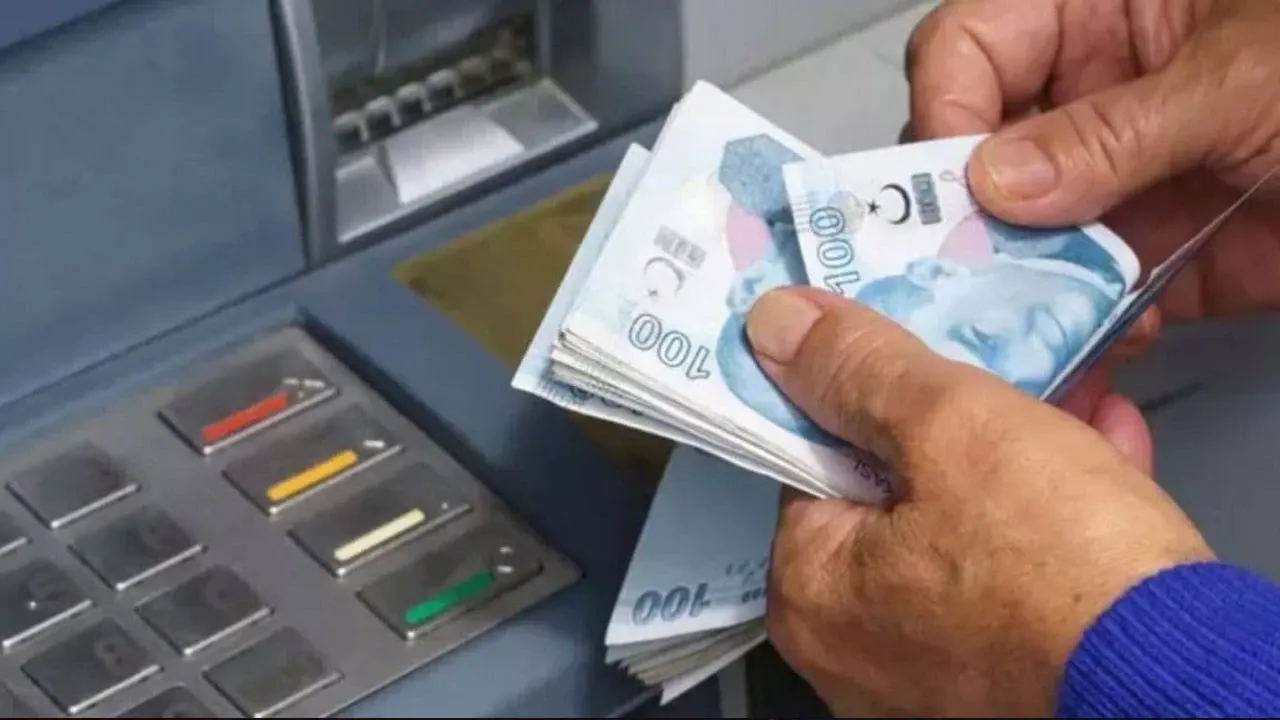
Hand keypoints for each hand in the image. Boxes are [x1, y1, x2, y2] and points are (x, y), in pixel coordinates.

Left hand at [747, 287, 1213, 716]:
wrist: (1178, 682)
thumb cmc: (1054, 564)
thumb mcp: (950, 428)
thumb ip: (859, 370)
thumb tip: (777, 325)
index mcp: (808, 589)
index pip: (816, 461)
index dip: (874, 398)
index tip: (923, 364)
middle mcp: (848, 646)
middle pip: (895, 496)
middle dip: (963, 428)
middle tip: (1012, 379)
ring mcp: (924, 673)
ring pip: (963, 532)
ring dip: (1021, 462)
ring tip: (1076, 405)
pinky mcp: (1001, 681)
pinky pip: (1009, 581)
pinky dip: (1050, 524)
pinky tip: (1099, 461)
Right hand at [907, 0, 1279, 347]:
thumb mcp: (1247, 76)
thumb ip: (1117, 127)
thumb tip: (997, 181)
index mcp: (1104, 12)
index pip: (971, 48)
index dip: (946, 111)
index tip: (953, 186)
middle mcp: (1097, 96)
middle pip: (978, 156)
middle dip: (968, 223)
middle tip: (966, 278)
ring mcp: (1124, 182)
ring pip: (1023, 241)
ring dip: (1020, 294)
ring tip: (1033, 336)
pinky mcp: (1162, 255)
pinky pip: (1091, 297)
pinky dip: (1084, 335)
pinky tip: (1099, 354)